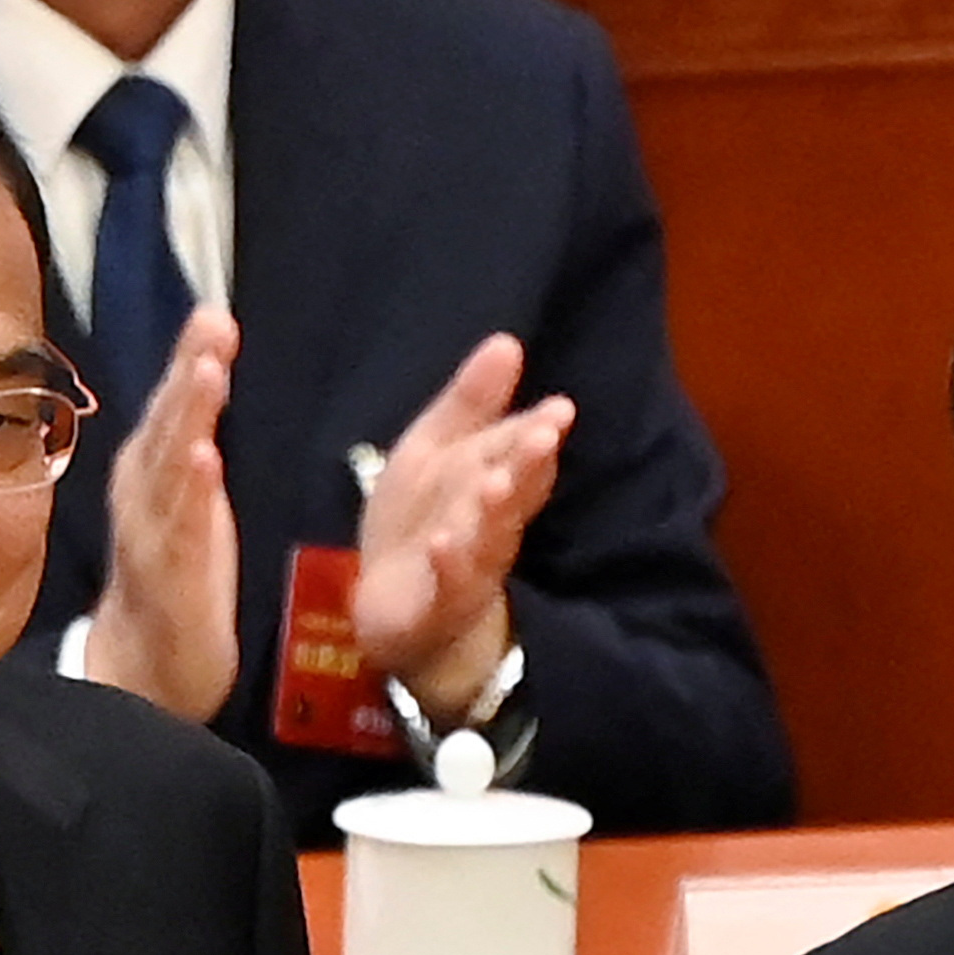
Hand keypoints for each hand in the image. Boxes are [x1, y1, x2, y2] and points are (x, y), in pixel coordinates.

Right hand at [84, 307, 241, 724]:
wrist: (147, 665)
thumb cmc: (174, 575)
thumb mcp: (185, 494)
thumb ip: (190, 434)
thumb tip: (206, 364)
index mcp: (149, 470)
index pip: (173, 404)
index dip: (189, 357)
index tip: (213, 313)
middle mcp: (142, 493)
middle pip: (166, 421)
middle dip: (187, 369)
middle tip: (211, 323)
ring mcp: (153, 534)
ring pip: (170, 466)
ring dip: (187, 417)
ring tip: (208, 373)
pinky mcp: (171, 578)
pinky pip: (181, 529)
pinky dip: (190, 492)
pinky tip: (203, 458)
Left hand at [351, 335, 570, 722]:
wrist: (395, 613)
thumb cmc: (423, 523)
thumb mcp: (434, 452)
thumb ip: (470, 403)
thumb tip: (507, 341)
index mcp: (492, 483)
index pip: (518, 455)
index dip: (537, 433)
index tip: (559, 410)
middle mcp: (489, 526)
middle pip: (513, 494)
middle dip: (526, 467)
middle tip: (543, 438)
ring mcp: (467, 570)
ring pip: (488, 540)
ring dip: (494, 514)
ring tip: (495, 484)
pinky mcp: (435, 607)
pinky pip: (446, 587)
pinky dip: (448, 567)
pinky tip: (445, 544)